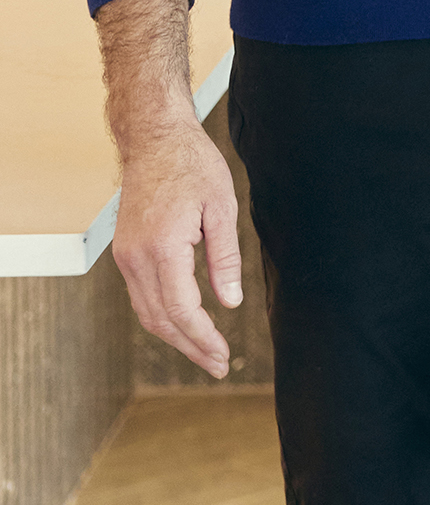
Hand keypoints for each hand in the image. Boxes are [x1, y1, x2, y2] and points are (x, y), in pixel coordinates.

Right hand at [111, 118, 242, 379]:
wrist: (154, 139)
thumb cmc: (192, 165)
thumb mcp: (222, 208)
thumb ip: (225, 259)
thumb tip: (229, 302)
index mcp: (162, 247)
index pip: (181, 310)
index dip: (203, 338)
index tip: (222, 356)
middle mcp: (136, 257)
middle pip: (160, 319)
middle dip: (190, 346)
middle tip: (217, 364)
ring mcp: (125, 256)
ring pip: (147, 312)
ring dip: (174, 336)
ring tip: (204, 351)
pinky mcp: (125, 252)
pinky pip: (141, 296)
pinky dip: (162, 315)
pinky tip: (184, 322)